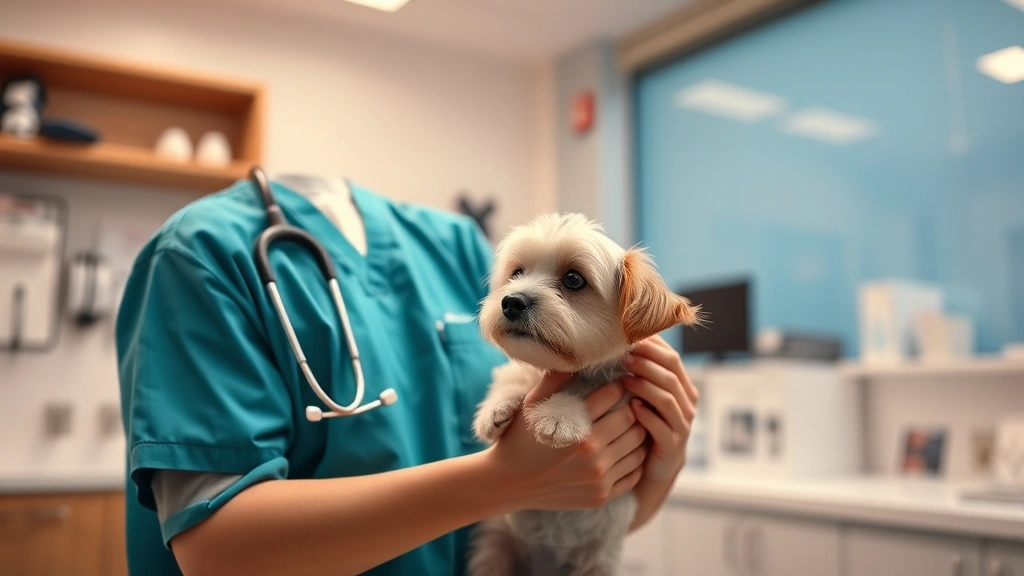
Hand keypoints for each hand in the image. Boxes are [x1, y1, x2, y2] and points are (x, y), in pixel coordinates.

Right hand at [485, 371, 647, 510]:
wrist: (508, 483)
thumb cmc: (519, 439)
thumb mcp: (531, 405)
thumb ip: (553, 379)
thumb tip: (571, 350)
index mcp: (576, 428)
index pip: (614, 396)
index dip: (618, 386)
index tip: (618, 383)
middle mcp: (592, 454)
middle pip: (631, 420)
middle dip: (631, 407)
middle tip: (630, 401)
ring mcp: (599, 478)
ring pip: (638, 446)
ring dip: (637, 432)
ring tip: (630, 423)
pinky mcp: (602, 496)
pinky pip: (634, 473)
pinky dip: (635, 459)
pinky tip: (626, 449)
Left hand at [623, 335, 697, 481]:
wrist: (654, 467)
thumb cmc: (645, 424)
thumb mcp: (646, 396)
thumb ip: (642, 373)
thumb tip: (622, 342)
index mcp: (683, 387)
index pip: (672, 358)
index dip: (653, 346)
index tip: (630, 338)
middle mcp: (687, 404)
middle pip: (671, 375)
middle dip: (647, 362)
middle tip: (624, 356)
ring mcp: (682, 425)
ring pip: (667, 398)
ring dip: (645, 385)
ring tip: (624, 379)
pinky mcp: (672, 445)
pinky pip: (660, 426)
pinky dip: (645, 414)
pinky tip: (631, 406)